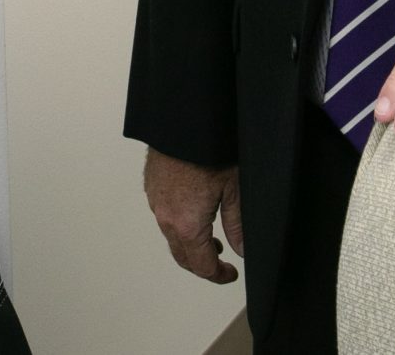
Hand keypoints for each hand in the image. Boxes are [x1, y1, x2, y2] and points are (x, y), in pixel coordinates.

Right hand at [142, 148, 244, 283]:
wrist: (183, 119)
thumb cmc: (209, 150)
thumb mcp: (234, 189)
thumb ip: (237, 225)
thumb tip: (242, 250)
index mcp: (187, 225)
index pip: (202, 266)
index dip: (218, 276)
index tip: (231, 274)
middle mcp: (166, 218)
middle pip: (183, 257)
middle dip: (203, 265)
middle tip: (222, 264)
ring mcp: (155, 202)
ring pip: (172, 237)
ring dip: (190, 245)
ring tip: (211, 239)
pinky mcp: (151, 188)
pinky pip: (164, 217)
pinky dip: (179, 226)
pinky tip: (194, 213)